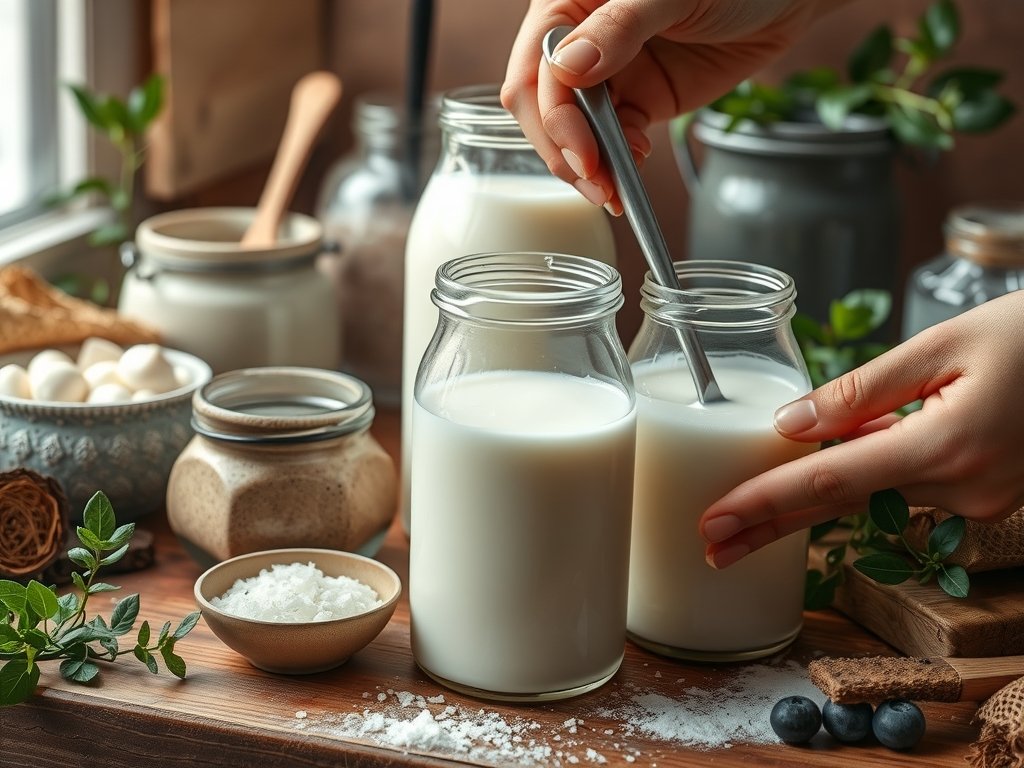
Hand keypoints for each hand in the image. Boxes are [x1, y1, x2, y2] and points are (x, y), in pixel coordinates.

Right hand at [500, 0, 837, 212]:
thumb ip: (618, 27)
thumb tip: (567, 67)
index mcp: (569, 1)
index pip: (538, 66)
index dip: (552, 114)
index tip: (583, 151)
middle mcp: (580, 39)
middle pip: (545, 107)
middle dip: (565, 150)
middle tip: (596, 183)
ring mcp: (608, 74)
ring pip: (576, 131)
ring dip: (590, 166)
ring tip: (614, 191)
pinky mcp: (638, 100)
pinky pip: (614, 139)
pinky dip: (619, 162)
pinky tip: (634, 168)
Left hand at [700, 291, 1023, 568]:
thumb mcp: (943, 343)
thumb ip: (861, 391)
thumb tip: (789, 426)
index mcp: (947, 448)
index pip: (829, 485)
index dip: (764, 505)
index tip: (713, 526)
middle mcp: (963, 490)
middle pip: (840, 503)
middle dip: (770, 522)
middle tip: (708, 543)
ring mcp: (981, 501)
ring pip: (874, 489)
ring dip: (815, 487)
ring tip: (753, 500)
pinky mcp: (988, 496)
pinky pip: (907, 482)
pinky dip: (867, 469)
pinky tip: (837, 452)